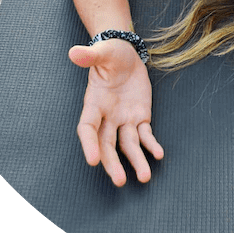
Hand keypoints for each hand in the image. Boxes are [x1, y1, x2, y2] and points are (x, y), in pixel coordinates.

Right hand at [69, 39, 163, 185]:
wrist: (126, 54)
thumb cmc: (110, 53)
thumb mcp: (103, 52)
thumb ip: (90, 55)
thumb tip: (74, 53)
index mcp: (94, 103)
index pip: (87, 127)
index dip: (88, 144)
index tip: (93, 161)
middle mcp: (107, 116)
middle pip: (107, 144)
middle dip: (112, 163)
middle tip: (120, 181)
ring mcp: (123, 119)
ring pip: (128, 145)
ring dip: (136, 161)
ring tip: (145, 177)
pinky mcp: (140, 117)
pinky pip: (145, 135)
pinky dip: (151, 145)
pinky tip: (159, 154)